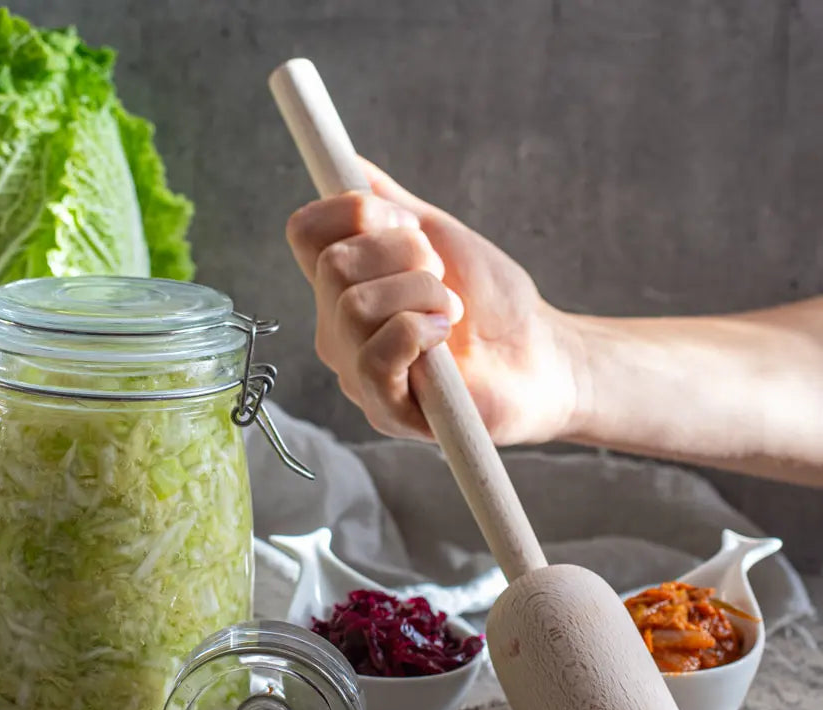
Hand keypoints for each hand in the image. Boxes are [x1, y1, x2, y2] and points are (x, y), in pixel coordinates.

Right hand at [286, 160, 582, 443]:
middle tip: (441, 279)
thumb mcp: (440, 237)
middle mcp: (338, 330)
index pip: (305, 232)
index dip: (355, 211)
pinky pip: (376, 356)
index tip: (408, 227)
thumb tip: (350, 163)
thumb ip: (389, 204)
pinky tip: (444, 340)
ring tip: (450, 314)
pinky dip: (419, 333)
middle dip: (406, 255)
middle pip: (335, 264)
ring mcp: (356, 372)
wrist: (541, 355)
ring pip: (356, 307)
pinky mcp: (385, 409)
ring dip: (423, 296)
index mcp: (341, 287)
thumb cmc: (492, 302)